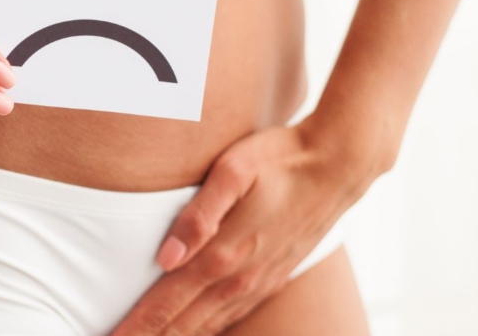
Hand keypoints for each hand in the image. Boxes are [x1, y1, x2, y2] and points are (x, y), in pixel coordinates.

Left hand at [110, 123, 385, 335]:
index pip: (167, 301)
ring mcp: (260, 282)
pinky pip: (233, 316)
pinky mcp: (274, 277)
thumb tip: (166, 256)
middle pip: (185, 323)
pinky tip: (196, 330)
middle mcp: (241, 277)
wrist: (339, 164)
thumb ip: (198, 214)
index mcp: (224, 254)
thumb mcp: (234, 171)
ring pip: (210, 324)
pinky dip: (209, 329)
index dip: (137, 324)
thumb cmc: (280, 159)